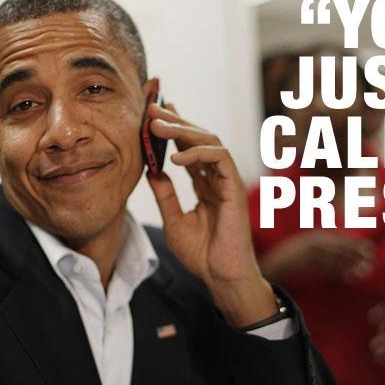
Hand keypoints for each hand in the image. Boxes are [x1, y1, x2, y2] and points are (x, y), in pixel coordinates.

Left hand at [146, 103, 276, 325]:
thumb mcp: (173, 221)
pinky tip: (176, 157)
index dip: (174, 130)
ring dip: (183, 130)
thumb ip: (165, 195)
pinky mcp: (234, 187)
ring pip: (210, 141)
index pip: (189, 149)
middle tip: (151, 110)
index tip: (153, 116)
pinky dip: (198, 153)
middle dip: (175, 121)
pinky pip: (219, 158)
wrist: (219, 275)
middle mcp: (216, 179)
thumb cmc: (201, 254)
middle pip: (198, 139)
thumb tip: (151, 170)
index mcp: (204, 185)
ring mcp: (226, 181)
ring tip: (157, 126)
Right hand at [259, 231, 372, 283]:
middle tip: (371, 259)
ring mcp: (306, 254)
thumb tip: (341, 255)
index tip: (369, 248)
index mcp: (313, 237)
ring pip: (333, 258)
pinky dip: (338, 272)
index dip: (354, 244)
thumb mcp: (305, 248)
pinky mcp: (303, 265)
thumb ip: (321, 249)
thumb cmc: (288, 260)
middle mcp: (310, 243)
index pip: (338, 240)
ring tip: (364, 270)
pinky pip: (324, 269)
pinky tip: (349, 277)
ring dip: (349, 263)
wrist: (270, 266)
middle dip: (354, 252)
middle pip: (337, 248)